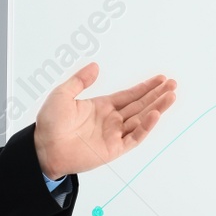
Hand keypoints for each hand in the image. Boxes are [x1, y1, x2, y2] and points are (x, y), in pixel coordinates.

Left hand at [33, 63, 176, 178]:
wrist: (43, 148)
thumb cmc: (50, 123)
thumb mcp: (62, 94)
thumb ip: (80, 80)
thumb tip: (95, 66)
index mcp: (102, 107)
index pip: (129, 95)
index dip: (145, 87)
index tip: (161, 79)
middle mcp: (111, 120)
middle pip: (140, 105)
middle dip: (157, 95)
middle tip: (173, 84)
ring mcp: (113, 135)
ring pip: (141, 120)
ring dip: (157, 108)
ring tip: (171, 96)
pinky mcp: (113, 149)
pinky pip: (134, 137)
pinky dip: (145, 127)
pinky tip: (155, 115)